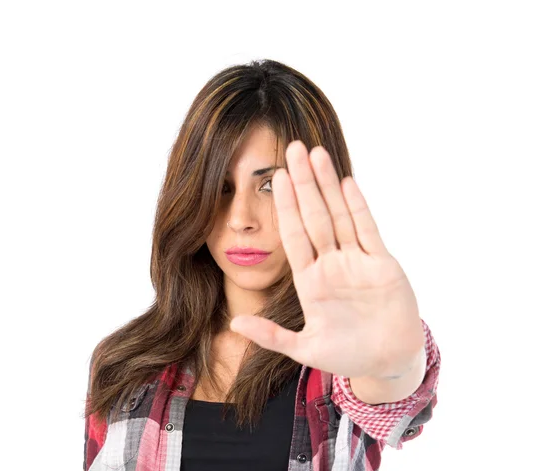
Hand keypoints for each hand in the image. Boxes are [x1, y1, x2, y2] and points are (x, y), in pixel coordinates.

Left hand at [229, 140, 424, 378]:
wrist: (387, 362)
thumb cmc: (347, 355)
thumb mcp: (305, 349)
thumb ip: (271, 336)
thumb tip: (234, 324)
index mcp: (310, 281)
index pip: (294, 234)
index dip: (285, 206)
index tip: (273, 177)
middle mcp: (331, 264)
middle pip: (314, 215)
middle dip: (303, 183)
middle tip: (292, 149)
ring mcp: (356, 261)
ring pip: (339, 215)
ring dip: (328, 185)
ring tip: (317, 154)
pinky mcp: (382, 264)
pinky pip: (367, 230)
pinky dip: (358, 207)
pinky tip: (346, 182)